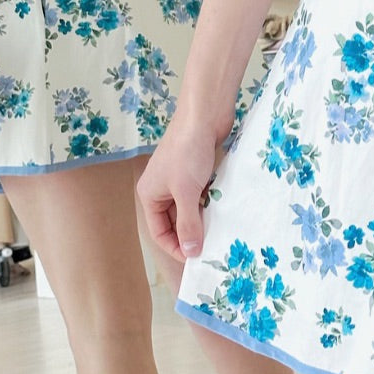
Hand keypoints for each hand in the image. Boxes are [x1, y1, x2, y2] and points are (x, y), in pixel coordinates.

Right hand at [136, 106, 231, 260]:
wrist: (205, 115)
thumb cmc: (188, 152)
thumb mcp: (186, 192)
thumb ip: (188, 223)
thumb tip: (191, 252)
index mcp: (150, 194)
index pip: (159, 231)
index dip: (176, 246)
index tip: (196, 258)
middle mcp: (162, 188)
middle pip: (175, 221)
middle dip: (191, 233)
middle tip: (211, 247)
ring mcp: (180, 178)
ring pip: (191, 208)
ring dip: (203, 217)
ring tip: (220, 230)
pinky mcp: (197, 170)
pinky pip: (202, 194)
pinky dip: (211, 202)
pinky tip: (224, 208)